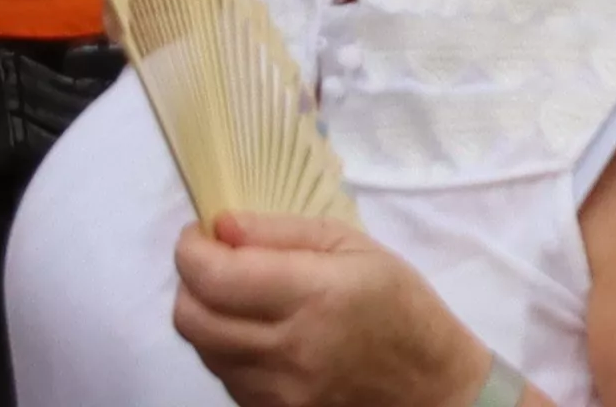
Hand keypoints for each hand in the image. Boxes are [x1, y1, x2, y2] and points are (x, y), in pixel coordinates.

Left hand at [168, 216, 493, 406]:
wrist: (428, 387)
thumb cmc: (398, 303)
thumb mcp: (353, 246)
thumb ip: (282, 232)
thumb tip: (222, 225)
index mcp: (312, 295)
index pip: (214, 276)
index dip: (190, 249)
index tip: (200, 233)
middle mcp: (287, 350)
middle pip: (191, 318)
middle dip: (188, 281)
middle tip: (214, 262)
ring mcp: (278, 393)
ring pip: (202, 350)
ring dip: (206, 315)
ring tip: (238, 297)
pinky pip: (225, 378)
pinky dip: (226, 349)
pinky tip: (256, 332)